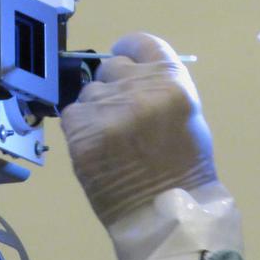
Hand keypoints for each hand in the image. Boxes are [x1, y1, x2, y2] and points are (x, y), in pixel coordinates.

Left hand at [61, 32, 220, 227]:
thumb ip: (159, 87)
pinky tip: (97, 148)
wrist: (167, 216)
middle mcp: (136, 89)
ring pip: (89, 93)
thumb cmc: (185, 168)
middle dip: (114, 85)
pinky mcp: (82, 135)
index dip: (128, 50)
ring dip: (97, 109)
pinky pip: (71, 115)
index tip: (124, 58)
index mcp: (171, 81)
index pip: (139, 43)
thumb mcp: (188, 115)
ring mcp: (106, 112)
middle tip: (122, 114)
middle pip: (110, 67)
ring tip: (113, 139)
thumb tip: (131, 71)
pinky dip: (81, 128)